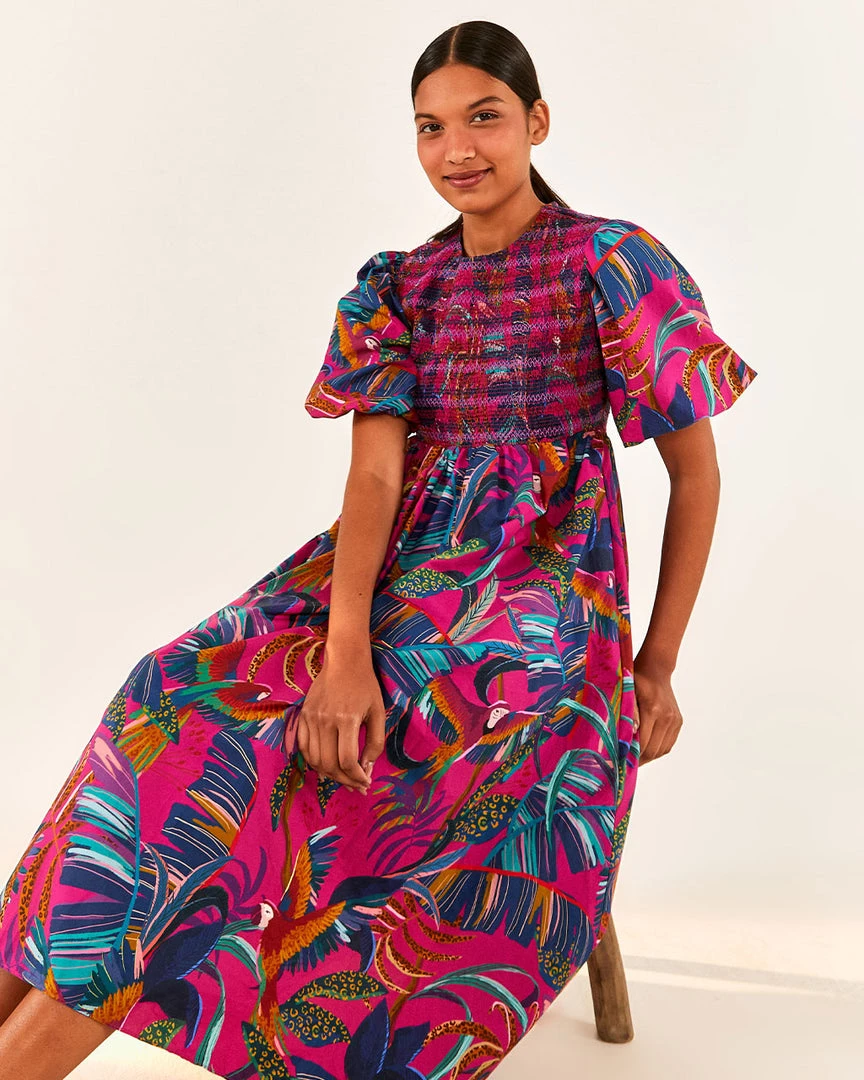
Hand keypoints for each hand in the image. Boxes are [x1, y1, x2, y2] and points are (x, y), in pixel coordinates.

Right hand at [294, 645, 385, 792]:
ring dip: (328, 774)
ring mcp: (311, 718)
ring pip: (313, 759)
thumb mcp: (378, 712)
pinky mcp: (303, 715)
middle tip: (356, 785)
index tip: (366, 781)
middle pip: (328, 764)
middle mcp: (325, 720)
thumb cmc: (366, 686)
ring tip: (343, 778)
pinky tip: (326, 766)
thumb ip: (375, 742)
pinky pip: (303, 747)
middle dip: (344, 780)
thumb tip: (366, 768)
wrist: (344, 661)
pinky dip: (313, 761)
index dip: (357, 777)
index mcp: (347, 719)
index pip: (347, 760)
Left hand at [632, 655, 682, 763]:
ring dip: (648, 757)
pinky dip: (658, 750)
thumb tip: (626, 739)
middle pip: (653, 749)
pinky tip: (647, 750)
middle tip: (626, 764)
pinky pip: (668, 744)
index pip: (643, 742)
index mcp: (652, 709)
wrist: (656, 670)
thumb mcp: (626, 693)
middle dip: (639, 759)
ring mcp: (675, 720)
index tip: (621, 760)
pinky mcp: (679, 721)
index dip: (632, 755)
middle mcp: (667, 716)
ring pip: (662, 749)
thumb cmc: (635, 680)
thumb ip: (628, 715)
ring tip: (635, 759)